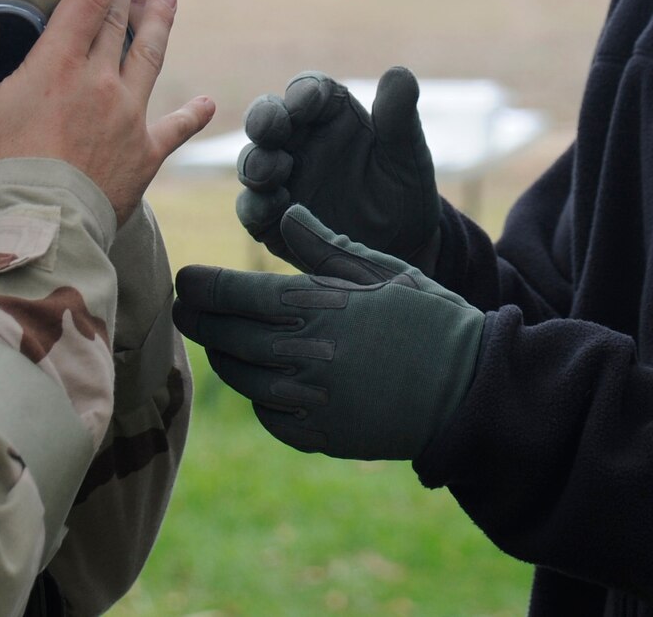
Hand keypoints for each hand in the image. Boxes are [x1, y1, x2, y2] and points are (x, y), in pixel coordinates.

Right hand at [0, 0, 215, 221]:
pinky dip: (191, 115)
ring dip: (160, 23)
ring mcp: (129, 117)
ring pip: (150, 57)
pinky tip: (207, 103)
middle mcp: (102, 81)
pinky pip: (174, 128)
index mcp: (59, 64)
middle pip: (120, 18)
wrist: (33, 234)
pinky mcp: (144, 155)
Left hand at [174, 205, 483, 460]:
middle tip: (184, 308)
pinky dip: (259, 397)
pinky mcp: (321, 436)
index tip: (186, 280)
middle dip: (199, 320)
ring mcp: (308, 400)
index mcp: (314, 306)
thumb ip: (325, 246)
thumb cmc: (428, 317)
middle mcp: (301, 355)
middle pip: (225, 337)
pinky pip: (270, 416)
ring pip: (243, 378)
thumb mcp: (381, 269)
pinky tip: (263, 383)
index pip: (233, 294)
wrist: (468, 388)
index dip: (201, 287)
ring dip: (224, 357)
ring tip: (220, 342)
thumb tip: (283, 217)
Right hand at [235, 66, 440, 270]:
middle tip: (270, 127)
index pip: (308, 90)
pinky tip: (275, 208)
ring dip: (256, 162)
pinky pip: (252, 209)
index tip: (306, 100)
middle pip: (267, 117)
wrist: (402, 247)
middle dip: (263, 119)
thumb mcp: (407, 154)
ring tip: (273, 171)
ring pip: (252, 160)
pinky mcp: (270, 218)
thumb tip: (398, 73)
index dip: (303, 91)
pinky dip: (256, 206)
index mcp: (329, 114)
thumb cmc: (403, 189)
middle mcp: (297, 140)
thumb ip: (398, 117)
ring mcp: (280, 178)